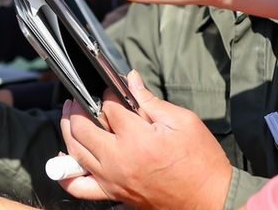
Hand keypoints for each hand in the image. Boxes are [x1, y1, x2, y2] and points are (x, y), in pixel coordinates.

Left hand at [59, 71, 231, 209]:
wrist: (212, 200)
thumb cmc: (202, 162)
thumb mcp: (183, 122)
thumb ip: (150, 100)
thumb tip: (130, 80)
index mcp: (137, 140)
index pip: (108, 108)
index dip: (108, 93)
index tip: (112, 88)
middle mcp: (119, 161)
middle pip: (82, 128)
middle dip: (76, 108)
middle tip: (78, 98)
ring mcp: (114, 180)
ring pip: (75, 153)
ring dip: (67, 131)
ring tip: (69, 116)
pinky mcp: (115, 194)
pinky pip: (79, 187)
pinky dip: (67, 172)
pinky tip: (66, 157)